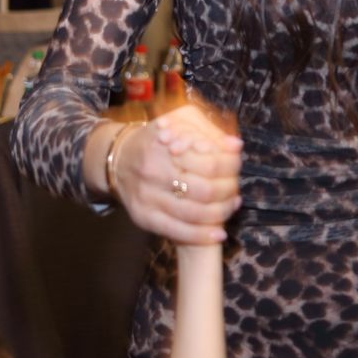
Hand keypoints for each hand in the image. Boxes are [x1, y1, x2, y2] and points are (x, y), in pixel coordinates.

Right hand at [114, 103, 241, 244]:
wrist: (119, 159)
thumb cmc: (157, 139)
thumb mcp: (179, 121)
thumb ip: (208, 132)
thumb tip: (236, 145)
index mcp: (163, 146)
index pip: (208, 162)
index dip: (230, 166)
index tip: (238, 163)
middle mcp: (153, 173)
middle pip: (204, 190)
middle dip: (228, 191)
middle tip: (236, 188)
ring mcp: (147, 198)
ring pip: (193, 213)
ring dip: (220, 213)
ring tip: (232, 205)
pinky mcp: (144, 218)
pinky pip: (178, 232)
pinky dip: (202, 235)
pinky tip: (219, 233)